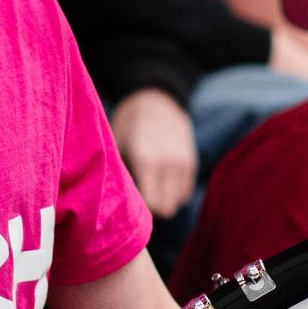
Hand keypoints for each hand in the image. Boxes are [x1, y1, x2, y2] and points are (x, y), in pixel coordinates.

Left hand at [111, 88, 200, 217]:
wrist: (156, 98)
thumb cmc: (128, 124)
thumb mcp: (115, 144)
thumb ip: (119, 173)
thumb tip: (115, 203)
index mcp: (146, 160)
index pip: (152, 205)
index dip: (138, 210)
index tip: (127, 204)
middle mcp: (169, 163)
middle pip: (165, 209)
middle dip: (150, 208)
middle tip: (135, 197)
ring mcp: (184, 163)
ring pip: (176, 204)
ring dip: (162, 200)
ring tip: (147, 188)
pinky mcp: (192, 162)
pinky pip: (184, 194)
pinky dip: (172, 193)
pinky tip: (159, 182)